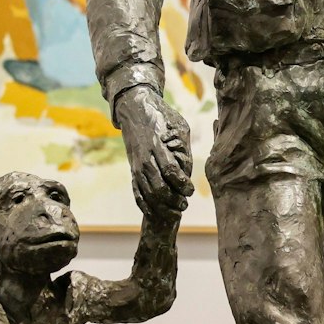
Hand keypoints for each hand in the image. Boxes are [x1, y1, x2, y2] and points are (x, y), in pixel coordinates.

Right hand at [113, 87, 192, 213]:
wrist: (134, 109)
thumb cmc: (162, 116)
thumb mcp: (179, 125)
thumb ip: (184, 146)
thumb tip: (188, 167)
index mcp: (157, 145)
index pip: (170, 170)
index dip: (181, 184)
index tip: (190, 191)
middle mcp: (144, 158)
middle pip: (157, 187)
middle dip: (172, 200)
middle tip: (185, 205)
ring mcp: (136, 165)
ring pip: (147, 193)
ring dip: (161, 207)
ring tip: (175, 212)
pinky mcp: (132, 170)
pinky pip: (136, 192)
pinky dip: (144, 205)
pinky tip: (153, 213)